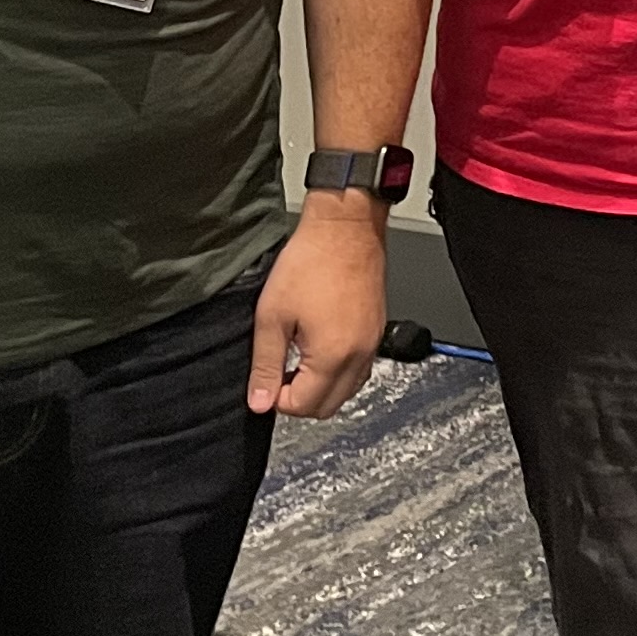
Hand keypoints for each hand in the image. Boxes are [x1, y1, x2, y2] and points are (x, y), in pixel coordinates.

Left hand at [249, 204, 387, 419]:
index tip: (267, 379)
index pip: (303, 406)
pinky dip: (339, 373)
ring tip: (298, 361)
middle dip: (300, 400)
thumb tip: (259, 402)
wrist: (345, 229)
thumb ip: (266, 365)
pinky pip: (359, 370)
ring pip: (348, 391)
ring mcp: (372, 344)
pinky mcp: (377, 331)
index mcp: (332, 356)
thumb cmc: (311, 263)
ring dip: (321, 388)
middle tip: (280, 374)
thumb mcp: (272, 316)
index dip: (277, 398)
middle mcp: (359, 356)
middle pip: (329, 407)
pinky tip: (320, 350)